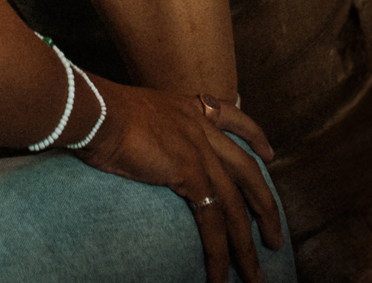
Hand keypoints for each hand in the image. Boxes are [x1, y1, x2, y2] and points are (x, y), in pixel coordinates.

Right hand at [82, 82, 280, 282]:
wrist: (95, 109)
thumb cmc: (100, 110)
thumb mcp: (133, 111)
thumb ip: (149, 128)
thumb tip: (138, 144)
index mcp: (187, 107)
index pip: (233, 117)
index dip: (255, 137)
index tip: (269, 154)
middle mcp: (200, 126)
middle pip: (247, 170)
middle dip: (266, 206)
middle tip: (276, 236)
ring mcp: (199, 150)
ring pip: (236, 205)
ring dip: (248, 245)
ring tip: (256, 275)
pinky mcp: (191, 174)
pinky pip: (213, 222)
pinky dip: (218, 253)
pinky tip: (219, 276)